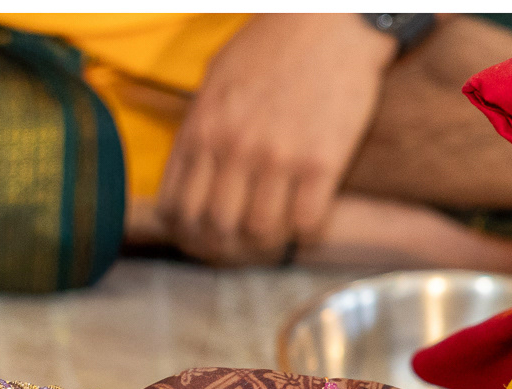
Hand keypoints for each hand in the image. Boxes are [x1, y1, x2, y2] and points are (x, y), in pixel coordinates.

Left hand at [157, 15, 398, 265]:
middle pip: (215, 228)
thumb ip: (200, 123)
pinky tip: (309, 215)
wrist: (335, 17)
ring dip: (268, 241)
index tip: (201, 236)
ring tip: (278, 230)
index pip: (176, 207)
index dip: (186, 233)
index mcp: (204, 127)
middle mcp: (235, 147)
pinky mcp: (321, 162)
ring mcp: (278, 157)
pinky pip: (305, 225)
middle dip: (225, 244)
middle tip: (242, 242)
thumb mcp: (218, 76)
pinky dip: (306, 230)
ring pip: (259, 233)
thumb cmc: (276, 42)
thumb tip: (186, 168)